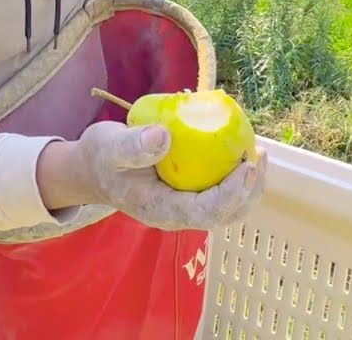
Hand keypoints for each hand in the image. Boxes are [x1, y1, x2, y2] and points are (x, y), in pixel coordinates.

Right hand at [74, 120, 268, 230]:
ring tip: (258, 152)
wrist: (93, 169)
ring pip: (229, 207)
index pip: (205, 211)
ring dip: (249, 184)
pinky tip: (242, 149)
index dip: (231, 193)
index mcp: (160, 210)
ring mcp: (186, 208)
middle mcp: (178, 215)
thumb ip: (132, 146)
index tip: (247, 166)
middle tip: (258, 155)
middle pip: (226, 214)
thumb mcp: (108, 147)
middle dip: (249, 189)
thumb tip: (164, 136)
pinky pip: (222, 191)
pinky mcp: (191, 195)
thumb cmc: (100, 158)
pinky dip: (238, 175)